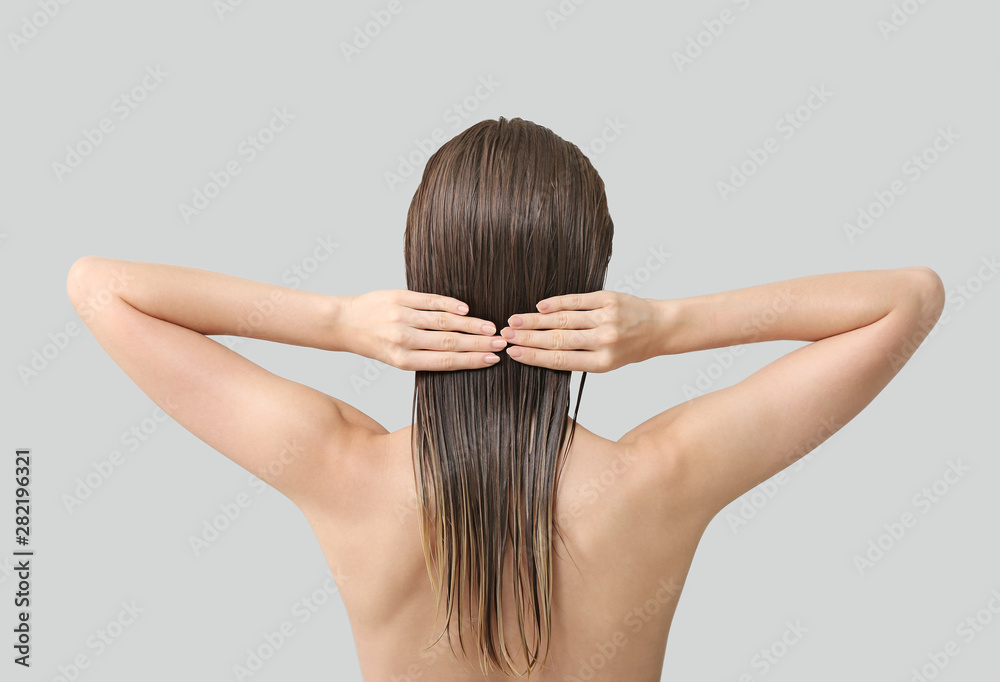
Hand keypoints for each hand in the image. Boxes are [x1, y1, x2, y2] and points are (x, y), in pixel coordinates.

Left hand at [340, 289, 505, 370]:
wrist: (344, 323)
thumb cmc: (374, 343)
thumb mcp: (395, 358)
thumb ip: (424, 356)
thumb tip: (461, 355)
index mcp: (403, 360)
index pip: (445, 361)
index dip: (471, 360)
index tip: (492, 359)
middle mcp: (403, 340)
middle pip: (449, 342)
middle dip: (478, 343)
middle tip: (500, 343)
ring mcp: (401, 317)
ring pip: (443, 321)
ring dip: (470, 324)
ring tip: (490, 328)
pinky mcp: (399, 298)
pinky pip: (429, 301)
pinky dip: (450, 305)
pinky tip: (466, 310)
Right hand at [500, 291, 657, 371]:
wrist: (660, 327)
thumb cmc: (631, 348)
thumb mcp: (609, 362)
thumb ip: (580, 356)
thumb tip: (542, 352)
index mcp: (603, 362)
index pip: (561, 360)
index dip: (534, 357)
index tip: (513, 354)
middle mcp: (604, 341)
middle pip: (558, 339)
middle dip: (528, 338)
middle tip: (505, 335)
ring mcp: (606, 318)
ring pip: (564, 319)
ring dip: (535, 320)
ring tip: (514, 321)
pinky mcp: (608, 299)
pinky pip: (577, 300)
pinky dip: (556, 303)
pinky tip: (540, 306)